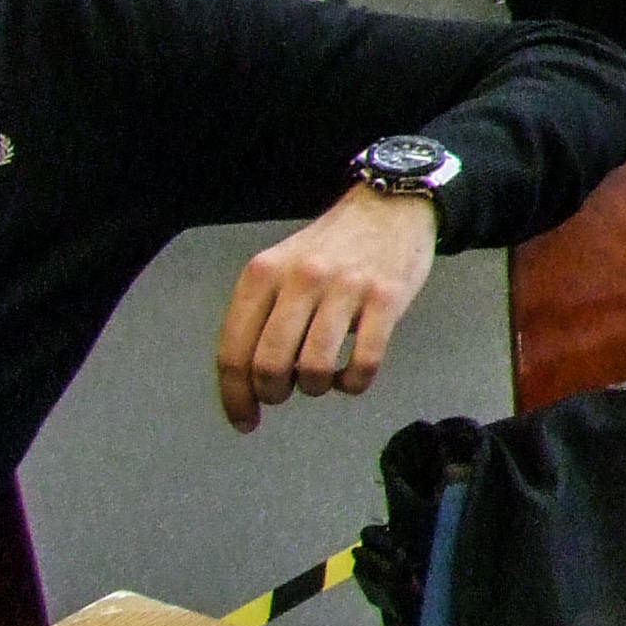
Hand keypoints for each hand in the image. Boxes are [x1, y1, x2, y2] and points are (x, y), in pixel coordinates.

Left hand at [215, 187, 436, 429]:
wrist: (391, 205)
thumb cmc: (332, 246)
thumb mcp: (281, 266)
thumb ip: (262, 314)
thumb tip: (250, 381)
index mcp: (263, 274)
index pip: (234, 351)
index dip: (235, 396)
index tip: (245, 419)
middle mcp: (300, 279)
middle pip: (269, 365)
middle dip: (274, 393)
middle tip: (285, 393)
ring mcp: (345, 288)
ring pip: (315, 368)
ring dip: (316, 388)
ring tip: (322, 379)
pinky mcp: (387, 298)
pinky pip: (364, 362)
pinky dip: (354, 383)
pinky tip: (352, 376)